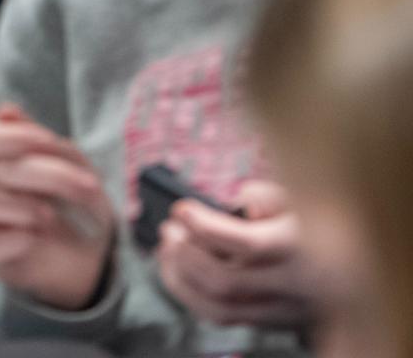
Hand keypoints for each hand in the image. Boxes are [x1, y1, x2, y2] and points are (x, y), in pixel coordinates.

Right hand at [0, 104, 115, 312]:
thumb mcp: (72, 165)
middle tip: (83, 185)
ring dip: (28, 206)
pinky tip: (39, 239)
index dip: (9, 135)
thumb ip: (40, 139)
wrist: (92, 254)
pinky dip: (21, 238)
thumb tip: (6, 111)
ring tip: (55, 217)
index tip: (48, 141)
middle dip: (43, 173)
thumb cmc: (76, 202)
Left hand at [156, 180, 315, 328]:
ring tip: (166, 249)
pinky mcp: (271, 323)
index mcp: (303, 249)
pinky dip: (192, 296)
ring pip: (222, 310)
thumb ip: (271, 196)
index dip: (208, 226)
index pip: (250, 244)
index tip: (182, 209)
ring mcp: (282, 311)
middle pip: (229, 283)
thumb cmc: (322, 224)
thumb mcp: (306, 197)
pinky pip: (224, 318)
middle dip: (188, 255)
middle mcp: (293, 287)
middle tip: (169, 229)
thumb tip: (244, 200)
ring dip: (183, 280)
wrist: (353, 274)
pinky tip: (178, 271)